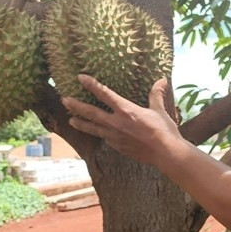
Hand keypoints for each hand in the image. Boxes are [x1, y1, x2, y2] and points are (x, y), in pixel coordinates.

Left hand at [61, 75, 180, 167]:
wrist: (165, 153)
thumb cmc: (164, 131)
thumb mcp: (160, 110)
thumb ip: (156, 95)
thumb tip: (162, 80)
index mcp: (126, 110)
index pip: (105, 94)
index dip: (91, 85)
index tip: (80, 78)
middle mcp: (116, 123)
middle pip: (91, 113)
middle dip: (76, 105)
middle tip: (64, 100)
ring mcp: (115, 137)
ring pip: (93, 128)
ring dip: (81, 123)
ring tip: (70, 120)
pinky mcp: (118, 147)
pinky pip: (105, 139)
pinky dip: (100, 134)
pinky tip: (98, 133)